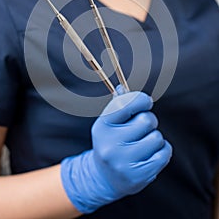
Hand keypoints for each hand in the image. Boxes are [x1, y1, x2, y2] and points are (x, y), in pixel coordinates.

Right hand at [60, 88, 171, 213]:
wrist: (105, 178)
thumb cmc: (111, 144)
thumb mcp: (109, 124)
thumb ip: (118, 105)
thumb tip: (122, 88)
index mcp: (102, 127)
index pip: (125, 104)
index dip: (140, 99)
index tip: (145, 101)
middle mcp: (110, 145)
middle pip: (146, 120)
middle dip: (149, 121)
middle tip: (142, 128)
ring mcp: (123, 162)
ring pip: (157, 137)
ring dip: (155, 138)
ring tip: (144, 144)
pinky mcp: (138, 175)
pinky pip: (164, 153)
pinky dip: (163, 151)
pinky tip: (150, 154)